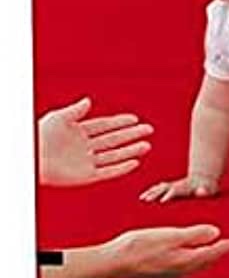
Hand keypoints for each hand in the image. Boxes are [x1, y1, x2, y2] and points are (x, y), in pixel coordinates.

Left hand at [38, 97, 152, 186]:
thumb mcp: (57, 118)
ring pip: (113, 156)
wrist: (29, 160)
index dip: (120, 122)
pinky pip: (107, 172)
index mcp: (78, 132)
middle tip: (148, 130)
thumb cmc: (38, 138)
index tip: (135, 119)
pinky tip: (134, 162)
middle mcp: (84, 147)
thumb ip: (75, 110)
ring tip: (146, 145)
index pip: (104, 126)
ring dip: (130, 151)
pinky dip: (121, 168)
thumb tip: (89, 100)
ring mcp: (85, 162)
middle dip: (131, 135)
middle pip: (113, 140)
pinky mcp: (84, 177)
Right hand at [107, 225, 228, 277]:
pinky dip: (192, 262)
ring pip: (193, 267)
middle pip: (203, 263)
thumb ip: (195, 235)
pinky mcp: (159, 274)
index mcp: (183, 261)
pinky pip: (183, 269)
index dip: (222, 248)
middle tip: (227, 246)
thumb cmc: (141, 245)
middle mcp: (178, 271)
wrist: (114, 261)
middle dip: (216, 254)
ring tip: (212, 250)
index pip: (209, 255)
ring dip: (205, 259)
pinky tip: (189, 256)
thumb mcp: (171, 235)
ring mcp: (168, 275)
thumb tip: (216, 233)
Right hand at [139, 174, 218, 203]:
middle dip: (155, 194)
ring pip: (159, 188)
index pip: (174, 191)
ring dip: (151, 192)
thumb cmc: (207, 188)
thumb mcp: (209, 189)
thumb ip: (204, 191)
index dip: (168, 195)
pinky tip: (144, 197)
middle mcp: (177, 185)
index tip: (161, 202)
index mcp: (185, 187)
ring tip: (142, 199)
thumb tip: (200, 191)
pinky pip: (159, 188)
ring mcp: (173, 185)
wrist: (205, 178)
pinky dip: (151, 191)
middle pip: (164, 188)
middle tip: (146, 200)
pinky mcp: (171, 187)